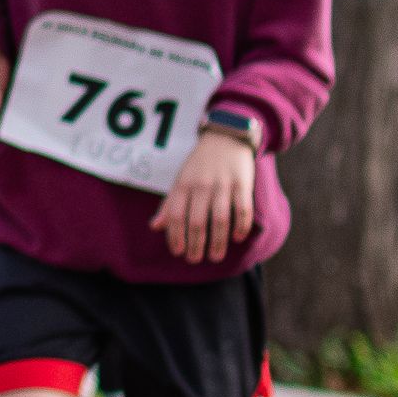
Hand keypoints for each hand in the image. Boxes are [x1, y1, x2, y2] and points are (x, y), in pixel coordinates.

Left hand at [152, 129, 255, 263]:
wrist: (225, 137)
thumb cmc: (199, 164)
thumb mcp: (180, 180)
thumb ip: (169, 204)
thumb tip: (155, 227)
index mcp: (184, 185)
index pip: (176, 216)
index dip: (175, 236)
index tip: (177, 252)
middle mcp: (202, 186)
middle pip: (197, 221)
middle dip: (195, 245)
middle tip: (194, 259)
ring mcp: (223, 185)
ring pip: (220, 219)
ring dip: (217, 241)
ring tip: (215, 257)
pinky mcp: (242, 184)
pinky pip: (243, 209)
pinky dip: (240, 225)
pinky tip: (237, 238)